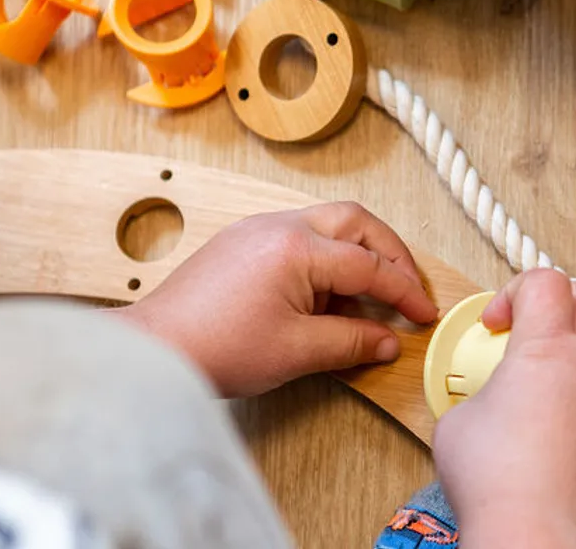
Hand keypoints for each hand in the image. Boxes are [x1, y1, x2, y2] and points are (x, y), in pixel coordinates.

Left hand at [112, 203, 436, 396]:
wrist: (152, 351)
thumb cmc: (213, 349)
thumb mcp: (296, 352)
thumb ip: (351, 341)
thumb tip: (387, 341)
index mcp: (297, 248)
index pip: (369, 265)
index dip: (403, 292)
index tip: (423, 313)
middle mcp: (279, 226)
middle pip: (356, 222)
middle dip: (389, 254)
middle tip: (405, 288)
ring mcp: (258, 229)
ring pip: (328, 224)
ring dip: (356, 255)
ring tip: (364, 302)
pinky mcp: (242, 241)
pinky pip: (300, 237)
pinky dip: (325, 260)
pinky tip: (324, 298)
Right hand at [434, 270, 575, 548]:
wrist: (534, 537)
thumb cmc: (494, 482)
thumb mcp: (459, 421)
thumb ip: (482, 394)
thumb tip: (491, 404)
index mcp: (546, 348)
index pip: (547, 281)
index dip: (517, 291)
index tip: (499, 323)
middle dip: (567, 303)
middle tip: (541, 327)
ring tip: (575, 372)